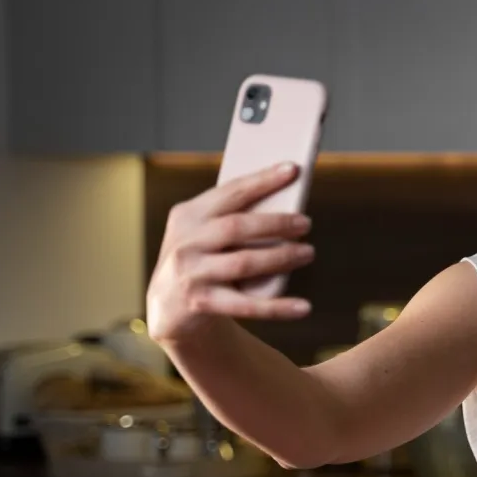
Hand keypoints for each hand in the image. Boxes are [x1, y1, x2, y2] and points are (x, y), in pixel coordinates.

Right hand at [146, 162, 314, 343]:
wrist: (168, 306)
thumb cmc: (201, 260)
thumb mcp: (204, 234)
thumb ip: (233, 219)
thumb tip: (288, 207)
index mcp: (188, 215)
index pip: (230, 192)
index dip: (262, 180)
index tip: (293, 169)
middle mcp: (186, 242)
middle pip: (237, 226)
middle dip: (276, 222)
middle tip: (306, 222)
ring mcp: (191, 273)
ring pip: (244, 263)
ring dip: (281, 257)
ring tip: (308, 252)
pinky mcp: (201, 303)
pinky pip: (247, 305)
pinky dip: (278, 307)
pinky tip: (304, 307)